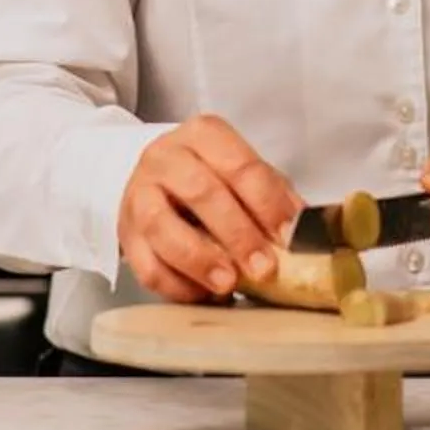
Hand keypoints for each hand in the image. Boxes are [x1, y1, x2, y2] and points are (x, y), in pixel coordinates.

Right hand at [117, 114, 304, 304]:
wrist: (154, 179)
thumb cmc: (209, 177)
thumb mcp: (242, 172)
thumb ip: (272, 193)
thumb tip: (304, 225)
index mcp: (204, 135)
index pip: (240, 166)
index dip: (267, 203)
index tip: (287, 235)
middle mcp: (166, 157)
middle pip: (201, 192)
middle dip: (237, 234)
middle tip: (264, 268)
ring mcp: (139, 193)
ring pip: (162, 226)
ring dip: (199, 258)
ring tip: (228, 284)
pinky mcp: (125, 232)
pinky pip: (144, 263)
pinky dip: (174, 284)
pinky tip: (201, 294)